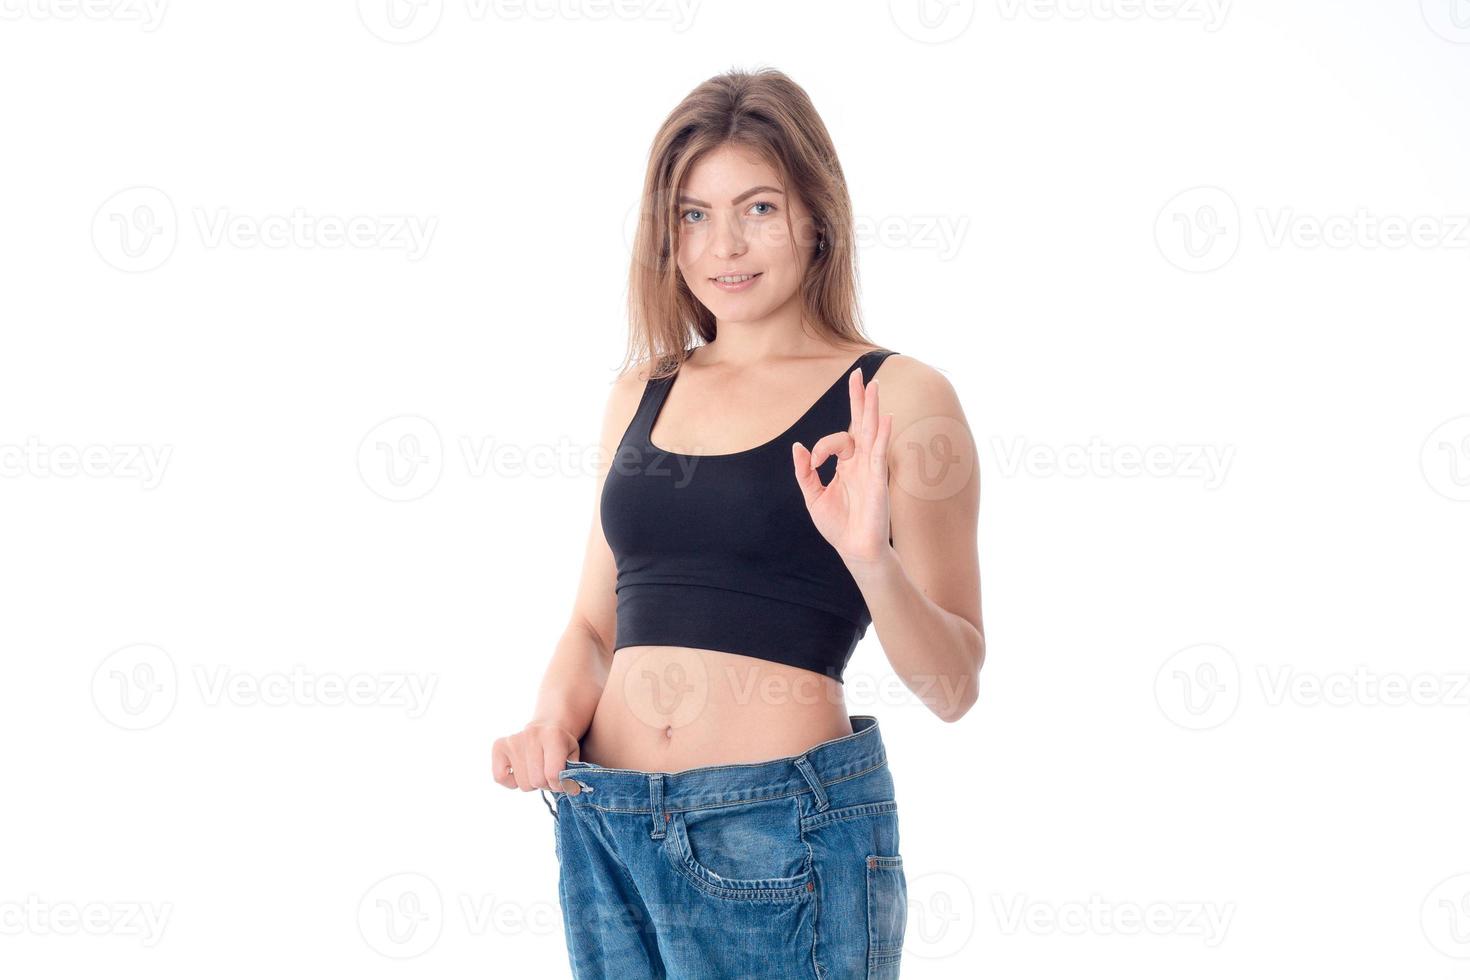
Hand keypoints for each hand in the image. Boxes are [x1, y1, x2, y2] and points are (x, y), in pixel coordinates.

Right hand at [491, 720, 582, 795]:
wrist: (547, 726)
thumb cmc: (562, 744)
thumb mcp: (574, 754)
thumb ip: (573, 772)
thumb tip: (570, 789)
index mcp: (553, 735)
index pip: (553, 774)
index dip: (559, 784)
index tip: (561, 781)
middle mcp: (531, 735)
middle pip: (537, 781)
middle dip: (546, 784)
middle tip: (549, 775)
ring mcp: (513, 740)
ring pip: (522, 783)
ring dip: (531, 783)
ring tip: (537, 770)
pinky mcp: (499, 746)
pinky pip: (500, 777)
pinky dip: (511, 782)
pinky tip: (520, 772)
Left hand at [791, 365, 893, 564]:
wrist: (854, 549)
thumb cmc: (838, 525)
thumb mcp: (813, 496)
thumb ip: (805, 472)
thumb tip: (798, 447)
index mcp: (847, 464)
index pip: (836, 440)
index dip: (821, 447)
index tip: (813, 463)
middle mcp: (862, 462)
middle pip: (861, 423)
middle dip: (859, 399)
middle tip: (859, 374)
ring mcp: (871, 468)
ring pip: (871, 432)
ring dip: (872, 409)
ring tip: (873, 386)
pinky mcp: (878, 480)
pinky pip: (880, 453)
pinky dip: (882, 435)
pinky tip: (884, 418)